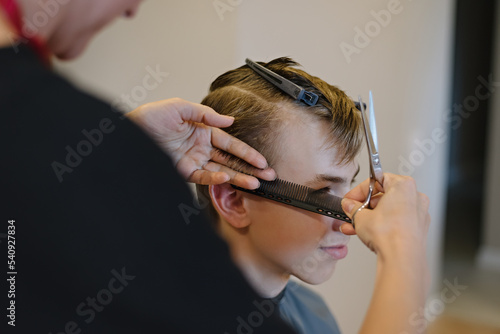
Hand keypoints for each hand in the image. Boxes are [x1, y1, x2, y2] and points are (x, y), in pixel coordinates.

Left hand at [128, 98, 275, 188]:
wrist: (130, 130)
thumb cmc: (153, 116)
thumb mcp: (180, 107)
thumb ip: (206, 115)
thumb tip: (229, 121)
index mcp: (204, 131)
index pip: (231, 143)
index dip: (248, 153)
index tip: (262, 161)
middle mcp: (202, 147)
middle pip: (231, 160)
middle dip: (250, 169)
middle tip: (268, 177)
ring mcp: (194, 160)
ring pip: (221, 171)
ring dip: (238, 177)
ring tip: (255, 184)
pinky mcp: (183, 170)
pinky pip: (202, 177)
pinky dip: (215, 178)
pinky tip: (227, 178)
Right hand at [340, 173, 429, 259]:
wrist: (402, 259)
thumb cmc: (389, 234)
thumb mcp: (360, 217)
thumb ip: (353, 208)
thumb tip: (349, 205)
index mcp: (403, 186)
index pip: (377, 180)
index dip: (359, 190)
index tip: (350, 198)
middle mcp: (414, 197)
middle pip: (384, 196)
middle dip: (364, 206)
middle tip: (351, 212)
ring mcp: (418, 214)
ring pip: (389, 211)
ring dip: (370, 218)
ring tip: (353, 226)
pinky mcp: (417, 230)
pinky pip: (396, 222)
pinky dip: (382, 225)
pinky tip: (367, 233)